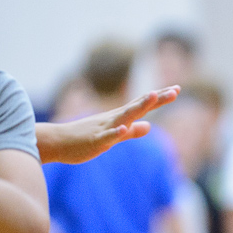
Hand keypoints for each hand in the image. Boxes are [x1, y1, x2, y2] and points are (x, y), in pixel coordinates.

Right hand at [38, 86, 178, 163]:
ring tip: (153, 96)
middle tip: (175, 90)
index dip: (160, 98)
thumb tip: (149, 126)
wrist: (56, 142)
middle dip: (156, 98)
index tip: (177, 89)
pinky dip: (115, 132)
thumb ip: (132, 132)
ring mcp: (104, 128)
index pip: (143, 105)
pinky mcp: (95, 140)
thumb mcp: (114, 136)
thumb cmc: (84, 138)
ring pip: (124, 116)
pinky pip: (106, 136)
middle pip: (138, 106)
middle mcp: (114, 119)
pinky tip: (124, 128)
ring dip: (139, 106)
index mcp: (119, 118)